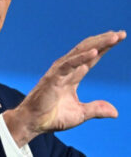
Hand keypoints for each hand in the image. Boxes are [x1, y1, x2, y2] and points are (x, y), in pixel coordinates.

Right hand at [3, 30, 126, 146]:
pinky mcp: (53, 77)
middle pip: (88, 50)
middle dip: (104, 41)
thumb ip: (96, 109)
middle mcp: (67, 69)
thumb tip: (115, 112)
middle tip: (121, 33)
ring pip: (80, 52)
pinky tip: (94, 52)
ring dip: (97, 44)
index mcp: (74, 75)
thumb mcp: (80, 114)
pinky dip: (81, 58)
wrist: (34, 122)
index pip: (92, 58)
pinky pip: (69, 64)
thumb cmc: (53, 116)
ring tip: (113, 37)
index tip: (119, 38)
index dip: (105, 48)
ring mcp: (60, 71)